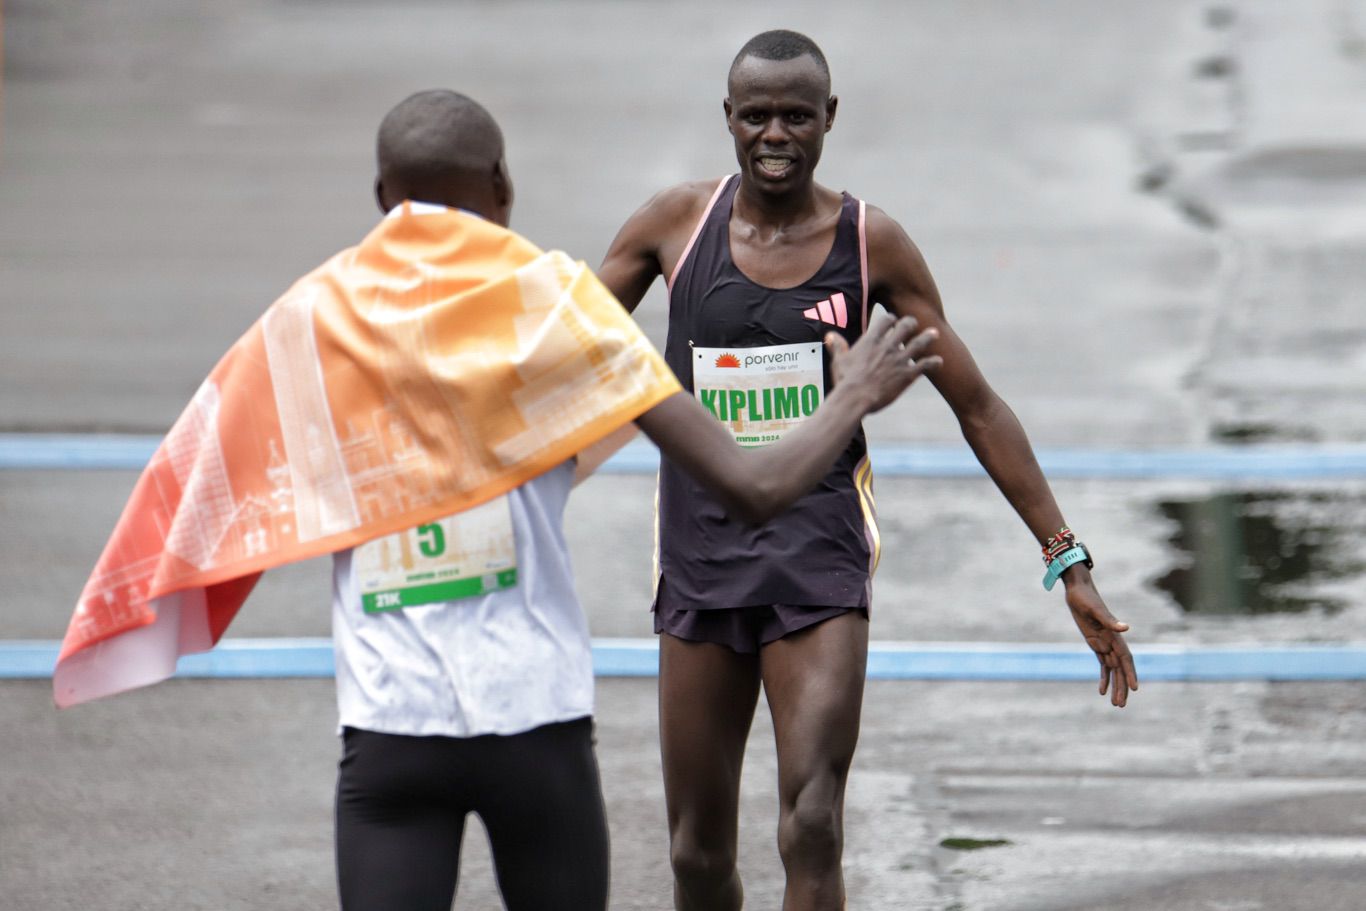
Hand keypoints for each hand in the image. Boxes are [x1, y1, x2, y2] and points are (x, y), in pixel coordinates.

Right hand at [826, 312, 941, 412]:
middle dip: (910, 323)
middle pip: (905, 326)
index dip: (890, 318)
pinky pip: (925, 365)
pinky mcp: (907, 374)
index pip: (885, 320)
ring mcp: (899, 359)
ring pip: (919, 343)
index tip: (892, 320)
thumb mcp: (839, 361)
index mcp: (871, 340)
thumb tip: (830, 335)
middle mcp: (888, 346)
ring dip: (928, 337)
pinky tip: (938, 362)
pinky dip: (933, 363)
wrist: (855, 398)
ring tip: (934, 334)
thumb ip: (838, 346)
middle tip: (913, 324)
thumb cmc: (845, 380)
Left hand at [1063, 567, 1137, 706]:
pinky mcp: (1096, 644)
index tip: (1135, 688)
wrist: (1078, 590)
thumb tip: (1126, 628)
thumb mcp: (1095, 609)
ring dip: (1115, 686)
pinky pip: (1102, 665)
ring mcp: (1105, 644)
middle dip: (1122, 687)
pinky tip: (1102, 691)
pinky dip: (1104, 678)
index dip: (1130, 673)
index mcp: (1114, 635)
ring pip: (1113, 670)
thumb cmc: (1086, 598)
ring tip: (1115, 704)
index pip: (1126, 659)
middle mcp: (1112, 641)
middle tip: (1120, 705)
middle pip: (1120, 669)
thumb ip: (1110, 620)